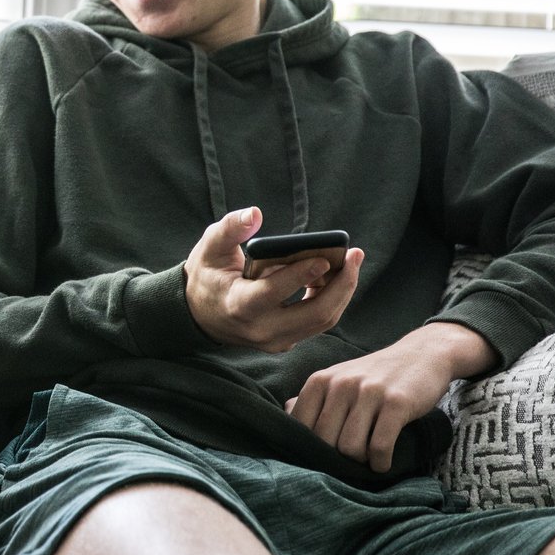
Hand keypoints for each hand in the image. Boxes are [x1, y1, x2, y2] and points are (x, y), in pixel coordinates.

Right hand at [185, 206, 364, 352]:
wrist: (200, 314)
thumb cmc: (208, 274)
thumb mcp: (210, 247)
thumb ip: (231, 228)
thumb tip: (255, 214)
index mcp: (238, 305)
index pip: (274, 293)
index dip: (301, 276)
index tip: (325, 257)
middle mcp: (260, 329)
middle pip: (314, 314)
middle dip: (341, 284)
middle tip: (355, 255)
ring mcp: (276, 341)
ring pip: (322, 320)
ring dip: (341, 291)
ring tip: (349, 261)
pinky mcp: (287, 341)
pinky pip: (318, 322)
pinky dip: (332, 299)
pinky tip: (332, 274)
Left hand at [287, 322, 495, 472]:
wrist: (422, 354)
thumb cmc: (376, 375)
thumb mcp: (340, 379)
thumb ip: (313, 397)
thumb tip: (286, 413)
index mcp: (322, 380)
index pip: (300, 427)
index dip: (311, 447)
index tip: (327, 454)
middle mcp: (341, 384)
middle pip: (324, 442)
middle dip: (337, 458)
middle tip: (352, 458)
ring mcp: (369, 392)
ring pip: (350, 448)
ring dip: (360, 461)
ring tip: (369, 457)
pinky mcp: (396, 403)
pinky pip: (379, 446)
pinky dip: (380, 463)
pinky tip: (383, 462)